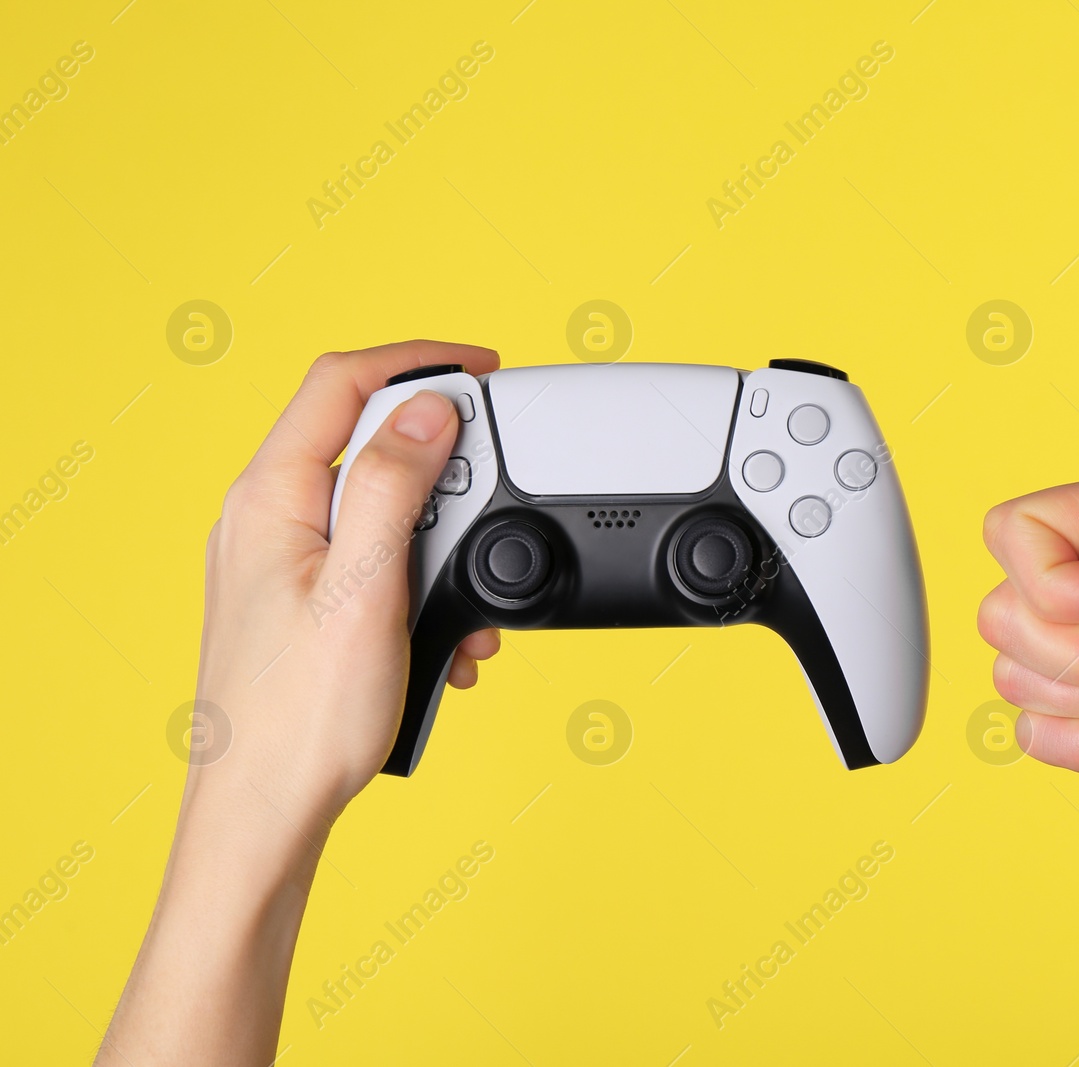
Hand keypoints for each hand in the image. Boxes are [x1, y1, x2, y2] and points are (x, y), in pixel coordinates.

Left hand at [191, 341, 504, 827]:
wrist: (266, 818)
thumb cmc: (301, 721)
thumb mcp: (367, 590)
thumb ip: (396, 489)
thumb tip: (427, 412)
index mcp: (270, 499)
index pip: (341, 383)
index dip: (416, 360)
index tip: (481, 370)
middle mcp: (267, 520)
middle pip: (368, 444)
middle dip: (445, 476)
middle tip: (491, 511)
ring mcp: (282, 563)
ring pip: (382, 512)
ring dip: (442, 547)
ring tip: (468, 609)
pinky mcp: (303, 603)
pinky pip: (375, 563)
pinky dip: (423, 587)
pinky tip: (445, 641)